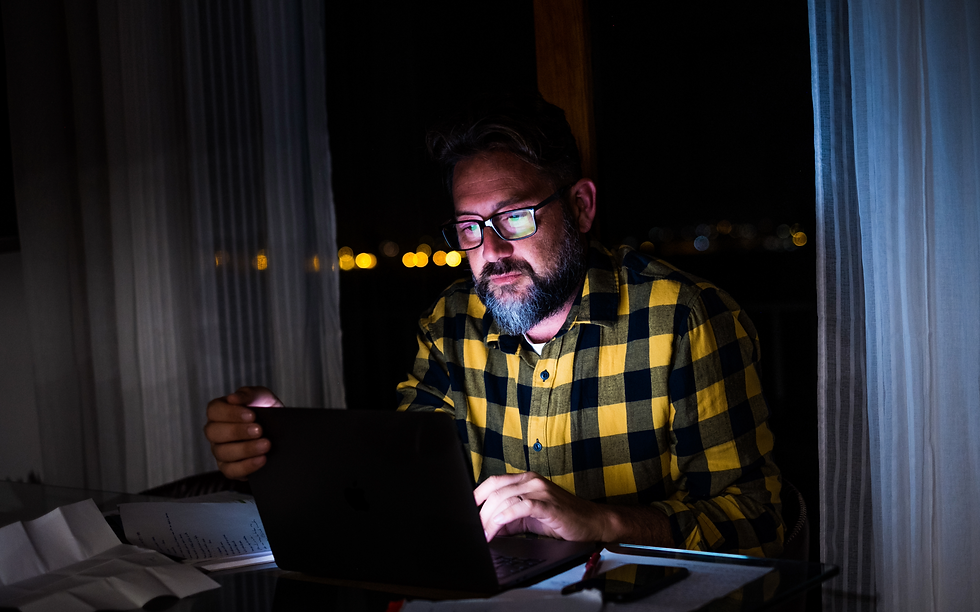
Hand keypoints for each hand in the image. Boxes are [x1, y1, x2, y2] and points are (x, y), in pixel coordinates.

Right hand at [204, 386, 282, 479]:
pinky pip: (231, 471)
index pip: (213, 410)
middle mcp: (216, 432)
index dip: (230, 413)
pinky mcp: (229, 468)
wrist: (283, 435)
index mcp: (220, 412)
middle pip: (213, 432)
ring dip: (246, 449)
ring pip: (222, 452)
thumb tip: (233, 398)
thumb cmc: (268, 413)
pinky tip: (262, 459)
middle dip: (238, 431)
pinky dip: (247, 466)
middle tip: (260, 430)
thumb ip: (249, 394)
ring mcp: (220, 451)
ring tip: (266, 445)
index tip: (252, 415)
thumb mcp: (264, 398)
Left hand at [474, 472, 607, 541]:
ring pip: (505, 499)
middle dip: (482, 513)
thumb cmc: (561, 518)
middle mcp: (531, 481)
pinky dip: (507, 516)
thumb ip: (509, 519)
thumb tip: (487, 528)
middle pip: (496, 492)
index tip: (467, 512)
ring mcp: (540, 490)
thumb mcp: (530, 517)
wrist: (591, 521)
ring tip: (484, 535)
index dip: (477, 495)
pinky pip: (522, 506)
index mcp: (526, 480)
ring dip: (490, 519)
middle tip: (476, 531)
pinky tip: (498, 525)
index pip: (494, 482)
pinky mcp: (548, 504)